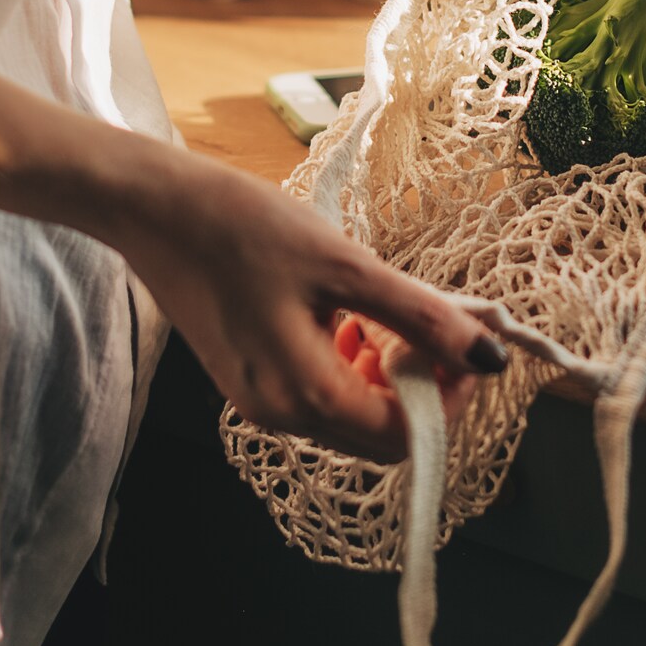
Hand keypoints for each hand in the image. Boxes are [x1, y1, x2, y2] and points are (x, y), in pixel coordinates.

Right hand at [114, 156, 505, 461]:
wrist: (154, 209)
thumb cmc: (244, 227)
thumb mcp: (346, 266)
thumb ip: (422, 316)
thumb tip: (492, 355)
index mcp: (305, 397)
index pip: (408, 436)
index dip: (451, 396)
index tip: (468, 342)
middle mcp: (280, 418)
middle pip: (380, 436)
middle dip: (421, 387)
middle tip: (432, 325)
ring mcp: (259, 404)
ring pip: (351, 415)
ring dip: (384, 374)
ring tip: (382, 311)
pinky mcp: (248, 382)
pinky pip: (318, 394)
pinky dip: (348, 364)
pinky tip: (344, 315)